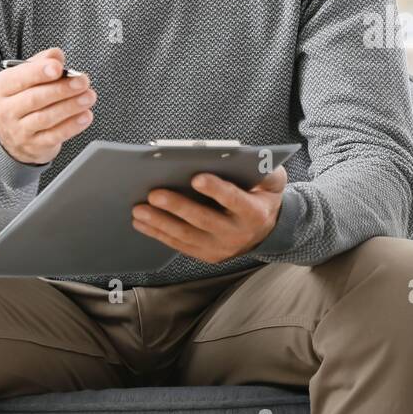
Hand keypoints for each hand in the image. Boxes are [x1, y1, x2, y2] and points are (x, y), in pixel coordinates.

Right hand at [0, 47, 95, 164]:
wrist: (14, 136)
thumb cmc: (25, 99)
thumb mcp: (27, 77)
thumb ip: (42, 62)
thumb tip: (56, 54)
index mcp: (2, 87)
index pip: (18, 78)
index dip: (39, 72)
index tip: (58, 68)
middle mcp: (6, 109)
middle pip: (35, 98)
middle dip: (61, 89)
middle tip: (83, 82)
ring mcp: (19, 130)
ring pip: (45, 118)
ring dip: (71, 106)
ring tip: (89, 97)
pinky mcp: (34, 145)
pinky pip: (55, 135)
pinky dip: (72, 126)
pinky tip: (86, 116)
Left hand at [131, 166, 288, 262]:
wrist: (266, 231)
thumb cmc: (263, 198)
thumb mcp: (273, 182)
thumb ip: (267, 170)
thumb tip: (253, 158)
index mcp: (254, 213)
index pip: (234, 200)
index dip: (215, 189)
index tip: (196, 177)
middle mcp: (237, 234)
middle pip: (203, 220)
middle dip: (177, 206)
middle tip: (154, 193)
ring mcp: (220, 248)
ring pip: (186, 235)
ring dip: (160, 223)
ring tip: (139, 210)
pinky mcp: (207, 255)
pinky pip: (179, 245)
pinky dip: (159, 234)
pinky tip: (142, 223)